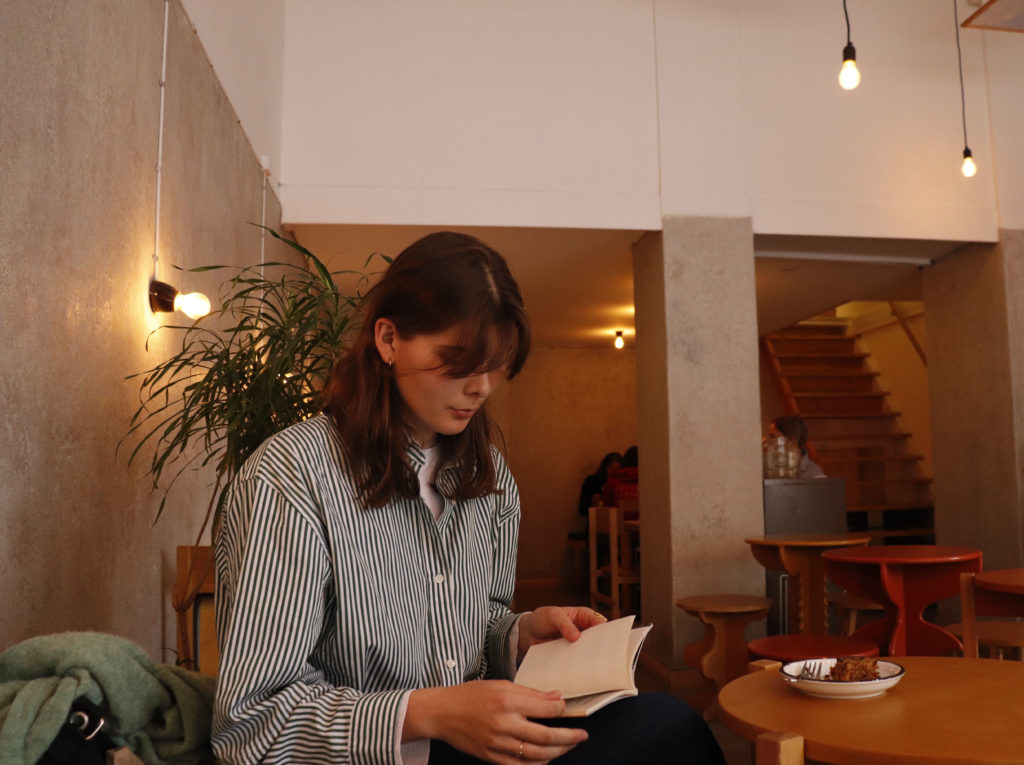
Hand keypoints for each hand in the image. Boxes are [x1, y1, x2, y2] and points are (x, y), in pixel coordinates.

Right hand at [404, 680, 586, 763]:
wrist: (442, 713)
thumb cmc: (471, 695)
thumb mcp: (501, 684)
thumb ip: (530, 692)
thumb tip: (556, 697)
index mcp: (508, 701)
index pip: (546, 708)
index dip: (562, 709)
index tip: (567, 708)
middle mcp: (504, 723)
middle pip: (546, 736)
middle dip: (569, 737)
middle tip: (582, 735)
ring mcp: (498, 744)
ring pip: (537, 754)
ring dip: (557, 752)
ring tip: (568, 746)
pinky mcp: (492, 757)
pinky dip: (537, 764)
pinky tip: (546, 758)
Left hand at [516, 606, 607, 661]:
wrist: (526, 633)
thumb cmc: (541, 619)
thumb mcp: (552, 616)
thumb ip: (564, 624)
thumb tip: (576, 637)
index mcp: (583, 616)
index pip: (599, 622)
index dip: (605, 630)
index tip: (608, 640)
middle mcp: (583, 630)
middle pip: (598, 639)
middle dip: (601, 647)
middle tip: (605, 656)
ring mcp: (577, 644)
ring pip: (590, 651)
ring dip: (592, 658)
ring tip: (595, 667)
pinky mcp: (570, 655)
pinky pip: (579, 660)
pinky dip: (581, 665)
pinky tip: (582, 672)